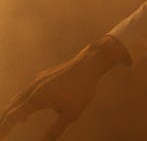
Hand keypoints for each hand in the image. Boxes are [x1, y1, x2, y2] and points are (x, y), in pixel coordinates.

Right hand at [0, 36, 128, 140]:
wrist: (90, 63)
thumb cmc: (82, 90)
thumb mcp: (70, 115)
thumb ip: (55, 131)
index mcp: (37, 99)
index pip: (12, 117)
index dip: (4, 129)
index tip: (0, 138)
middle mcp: (33, 89)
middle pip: (11, 109)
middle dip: (5, 122)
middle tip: (3, 134)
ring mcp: (37, 81)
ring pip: (18, 99)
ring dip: (13, 113)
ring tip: (10, 125)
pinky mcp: (43, 76)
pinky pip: (26, 92)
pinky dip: (21, 103)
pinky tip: (27, 111)